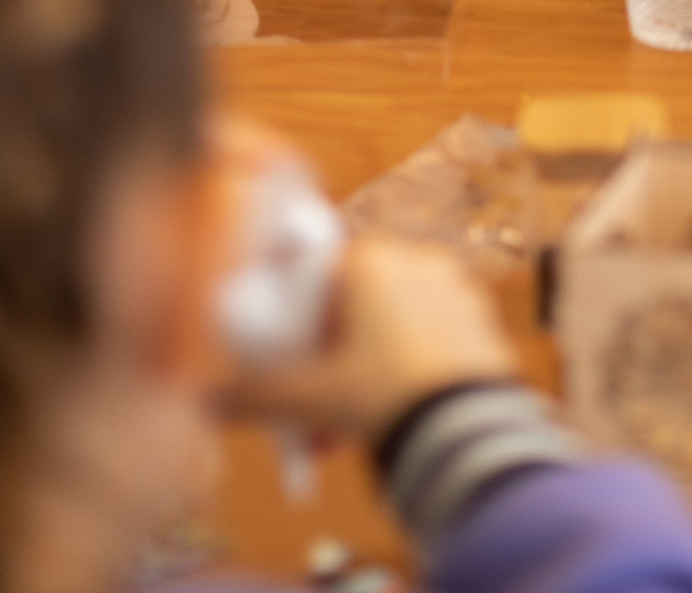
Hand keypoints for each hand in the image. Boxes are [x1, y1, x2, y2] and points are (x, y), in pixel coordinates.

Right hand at [216, 235, 519, 441]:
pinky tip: (388, 419)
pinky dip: (403, 372)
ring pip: (390, 330)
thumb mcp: (308, 398)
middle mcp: (416, 262)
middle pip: (353, 309)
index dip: (296, 324)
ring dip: (362, 373)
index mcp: (370, 260)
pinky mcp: (482, 322)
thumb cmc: (382, 397)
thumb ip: (253, 395)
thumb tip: (209, 401)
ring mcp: (455, 290)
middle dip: (329, 360)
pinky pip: (427, 342)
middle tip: (314, 407)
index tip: (290, 364)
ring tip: (344, 430)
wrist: (467, 431)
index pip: (315, 278)